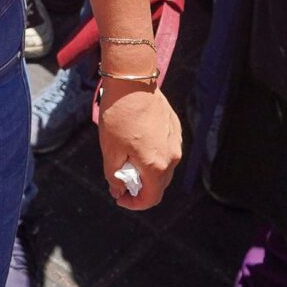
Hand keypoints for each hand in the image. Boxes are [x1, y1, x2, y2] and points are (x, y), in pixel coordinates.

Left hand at [96, 85, 180, 209]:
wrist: (132, 82)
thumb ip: (114, 176)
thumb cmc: (118, 115)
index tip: (119, 198)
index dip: (134, 204)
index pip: (151, 198)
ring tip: (127, 160)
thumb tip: (118, 190)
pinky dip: (154, 155)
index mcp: (156, 166)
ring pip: (164, 168)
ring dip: (148, 171)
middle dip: (140, 188)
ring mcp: (177, 142)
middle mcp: (172, 157)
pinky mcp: (175, 129)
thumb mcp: (109, 150)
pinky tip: (137, 144)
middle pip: (159, 185)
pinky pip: (167, 151)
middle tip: (120, 181)